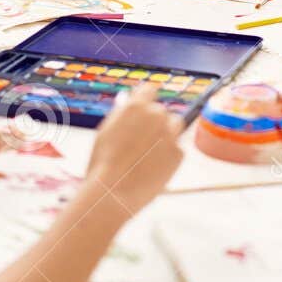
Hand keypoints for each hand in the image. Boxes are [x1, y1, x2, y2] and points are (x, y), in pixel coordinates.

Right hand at [82, 84, 183, 214]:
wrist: (113, 191)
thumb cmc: (103, 163)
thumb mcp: (106, 131)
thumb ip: (121, 115)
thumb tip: (126, 100)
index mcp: (135, 106)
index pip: (149, 90)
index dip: (146, 101)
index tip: (144, 111)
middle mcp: (156, 115)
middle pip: (162, 111)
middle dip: (155, 123)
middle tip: (142, 143)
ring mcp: (170, 134)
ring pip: (175, 126)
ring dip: (166, 135)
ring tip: (148, 154)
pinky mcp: (178, 153)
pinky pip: (177, 149)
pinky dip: (168, 157)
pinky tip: (152, 169)